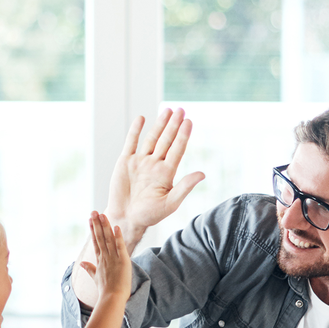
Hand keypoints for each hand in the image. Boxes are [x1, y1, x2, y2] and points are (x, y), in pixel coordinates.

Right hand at [78, 212, 130, 302]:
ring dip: (105, 227)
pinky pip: (120, 247)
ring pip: (108, 239)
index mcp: (99, 260)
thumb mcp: (95, 277)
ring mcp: (113, 258)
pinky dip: (118, 237)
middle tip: (93, 212)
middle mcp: (105, 257)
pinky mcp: (122, 261)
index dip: (93, 230)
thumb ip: (89, 268)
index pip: (96, 242)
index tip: (90, 220)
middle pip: (100, 237)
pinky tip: (116, 227)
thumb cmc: (105, 291)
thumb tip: (81, 262)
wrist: (111, 299)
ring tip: (102, 215)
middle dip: (97, 224)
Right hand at [105, 108, 204, 234]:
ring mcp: (140, 162)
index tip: (188, 121)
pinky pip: (131, 142)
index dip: (183, 135)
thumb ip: (184, 187)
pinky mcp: (125, 162)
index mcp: (166, 173)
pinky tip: (142, 118)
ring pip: (151, 138)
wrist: (125, 218)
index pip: (177, 149)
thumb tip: (202, 174)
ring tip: (167, 110)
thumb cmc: (149, 215)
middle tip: (180, 109)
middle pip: (166, 140)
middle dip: (173, 125)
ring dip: (159, 125)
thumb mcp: (170, 203)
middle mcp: (155, 164)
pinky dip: (135, 130)